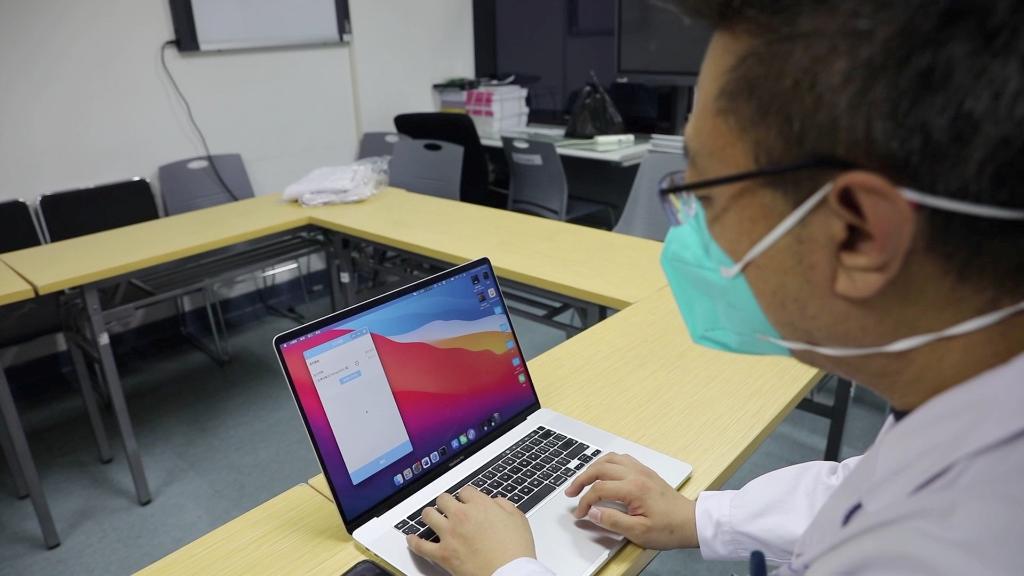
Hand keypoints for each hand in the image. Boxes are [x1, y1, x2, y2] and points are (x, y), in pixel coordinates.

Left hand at [407, 486, 535, 575]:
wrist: (510, 574)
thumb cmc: (516, 550)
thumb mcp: (518, 519)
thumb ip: (504, 505)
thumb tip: (495, 502)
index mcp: (480, 505)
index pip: (465, 491)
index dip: (466, 496)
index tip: (466, 501)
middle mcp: (461, 516)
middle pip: (444, 499)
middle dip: (446, 502)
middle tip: (448, 508)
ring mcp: (450, 535)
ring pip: (428, 515)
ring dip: (429, 515)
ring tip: (430, 517)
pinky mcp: (443, 554)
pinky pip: (421, 546)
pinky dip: (414, 541)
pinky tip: (412, 539)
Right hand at [564, 452, 697, 549]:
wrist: (691, 522)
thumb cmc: (668, 529)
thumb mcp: (639, 532)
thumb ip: (612, 521)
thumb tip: (592, 512)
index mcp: (634, 488)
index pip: (599, 489)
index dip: (585, 502)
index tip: (580, 514)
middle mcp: (636, 474)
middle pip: (600, 468)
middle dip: (582, 479)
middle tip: (570, 492)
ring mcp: (642, 470)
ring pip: (610, 459)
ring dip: (593, 467)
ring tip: (583, 480)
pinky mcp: (646, 472)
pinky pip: (622, 459)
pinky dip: (607, 463)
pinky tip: (604, 473)